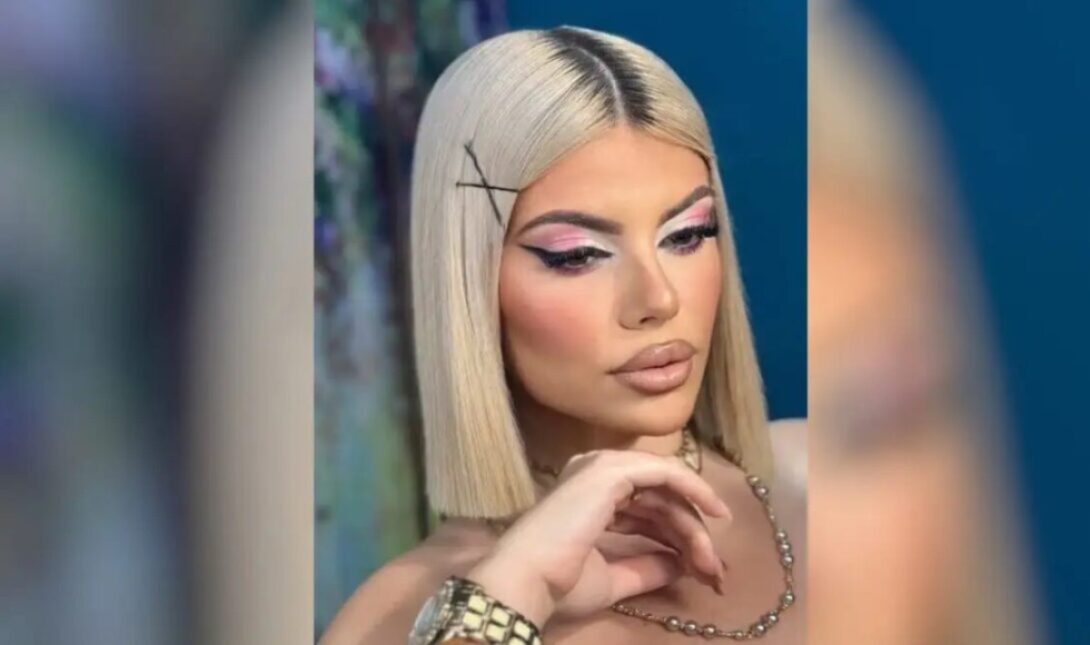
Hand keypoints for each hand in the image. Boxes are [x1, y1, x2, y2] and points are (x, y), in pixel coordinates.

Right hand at [466, 449, 731, 628]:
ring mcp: (603, 467)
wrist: (528, 580)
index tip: (701, 569)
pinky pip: (666, 473)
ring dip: (694, 524)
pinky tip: (716, 513)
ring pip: (667, 488)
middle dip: (691, 533)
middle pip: (661, 498)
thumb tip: (681, 563)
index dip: (677, 537)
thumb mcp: (613, 578)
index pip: (646, 508)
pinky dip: (695, 489)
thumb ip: (647, 566)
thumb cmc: (558, 582)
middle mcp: (596, 473)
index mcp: (590, 495)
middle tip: (714, 570)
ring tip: (711, 561)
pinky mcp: (613, 470)